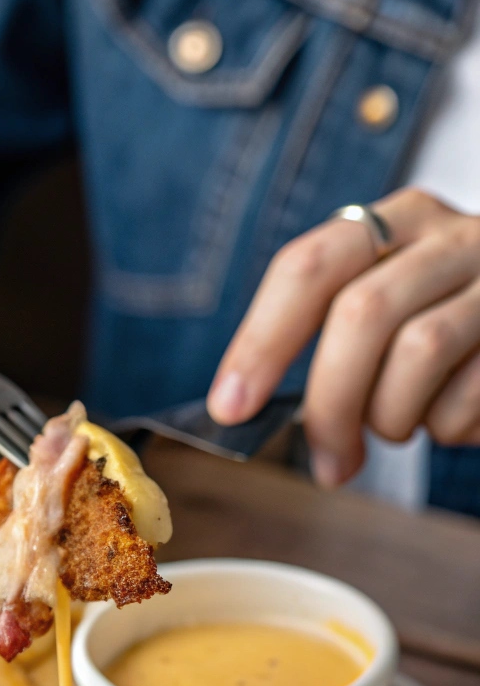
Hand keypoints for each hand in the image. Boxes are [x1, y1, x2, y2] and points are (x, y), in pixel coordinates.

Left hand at [207, 189, 479, 484]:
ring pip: (418, 351)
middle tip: (325, 462)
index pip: (307, 268)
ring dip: (390, 417)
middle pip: (360, 313)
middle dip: (330, 403)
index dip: (260, 342)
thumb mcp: (391, 309)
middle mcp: (449, 237)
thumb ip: (332, 338)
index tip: (230, 408)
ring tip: (396, 431)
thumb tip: (244, 406)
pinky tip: (451, 422)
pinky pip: (468, 394)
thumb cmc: (449, 334)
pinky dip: (447, 428)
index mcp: (394, 223)